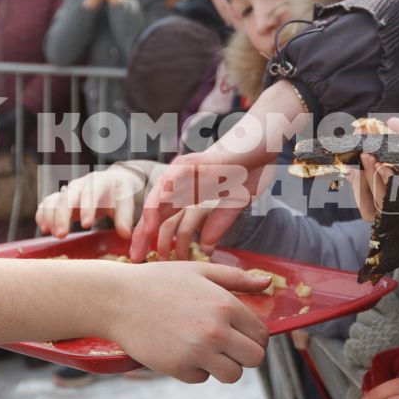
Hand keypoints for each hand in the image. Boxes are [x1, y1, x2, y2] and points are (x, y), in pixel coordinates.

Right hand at [35, 164, 152, 237]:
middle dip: (62, 216)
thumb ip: (125, 217)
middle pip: (67, 197)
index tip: (86, 225)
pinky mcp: (61, 198)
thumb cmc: (119, 194)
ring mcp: (69, 190)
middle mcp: (81, 184)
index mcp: (99, 181)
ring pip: (53, 200)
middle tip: (62, 235)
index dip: (87, 208)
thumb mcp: (126, 203)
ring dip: (50, 217)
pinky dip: (42, 215)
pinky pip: (46, 203)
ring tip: (55, 235)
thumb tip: (125, 234)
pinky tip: (44, 229)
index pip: (91, 192)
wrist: (112, 183)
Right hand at [106, 261, 272, 382]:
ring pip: (233, 375)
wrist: (117, 299)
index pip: (261, 334)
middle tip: (229, 346)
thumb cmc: (159, 281)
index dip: (255, 337)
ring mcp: (197, 352)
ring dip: (224, 365)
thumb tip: (268, 282)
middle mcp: (215, 331)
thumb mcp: (199, 271)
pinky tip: (181, 350)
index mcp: (225, 305)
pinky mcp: (178, 368)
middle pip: (254, 359)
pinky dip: (195, 369)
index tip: (243, 335)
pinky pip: (202, 378)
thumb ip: (236, 278)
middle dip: (244, 354)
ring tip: (208, 351)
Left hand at [130, 111, 290, 261]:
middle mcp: (182, 181)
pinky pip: (173, 179)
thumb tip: (207, 247)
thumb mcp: (234, 203)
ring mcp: (185, 170)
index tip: (142, 258)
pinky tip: (156, 210)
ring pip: (159, 195)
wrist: (263, 141)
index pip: (164, 218)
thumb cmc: (249, 169)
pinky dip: (163, 195)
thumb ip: (219, 221)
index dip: (151, 238)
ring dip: (149, 217)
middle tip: (135, 257)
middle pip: (156, 210)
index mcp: (190, 191)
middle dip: (143, 234)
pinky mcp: (194, 161)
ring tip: (142, 237)